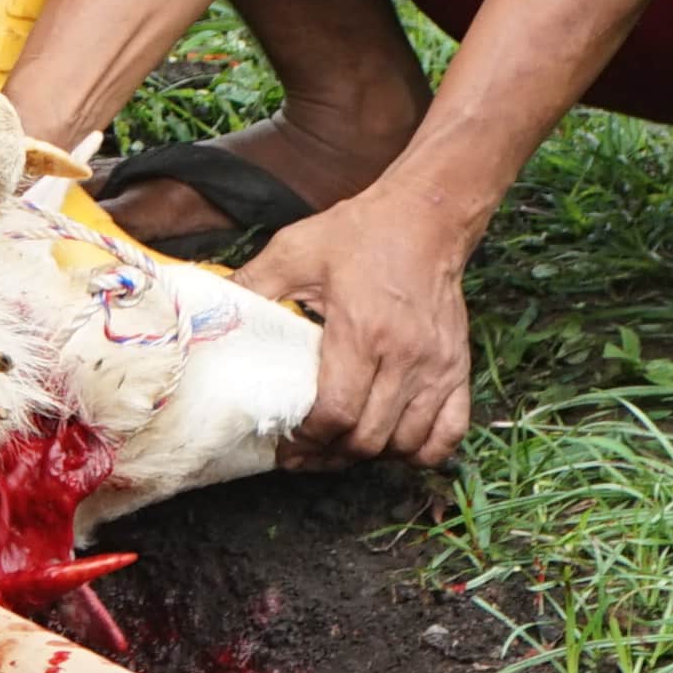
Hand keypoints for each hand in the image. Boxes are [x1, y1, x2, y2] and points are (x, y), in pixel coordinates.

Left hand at [242, 180, 476, 463]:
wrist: (425, 216)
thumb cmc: (360, 234)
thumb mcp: (295, 251)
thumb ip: (254, 284)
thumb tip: (215, 310)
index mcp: (361, 332)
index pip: (336, 414)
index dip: (308, 441)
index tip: (287, 444)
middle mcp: (404, 356)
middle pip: (368, 438)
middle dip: (331, 455)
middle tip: (307, 454)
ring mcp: (437, 367)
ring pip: (407, 444)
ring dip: (372, 455)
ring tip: (343, 447)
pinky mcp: (458, 368)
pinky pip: (448, 433)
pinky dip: (422, 450)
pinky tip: (395, 441)